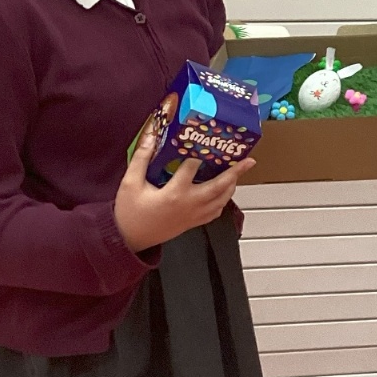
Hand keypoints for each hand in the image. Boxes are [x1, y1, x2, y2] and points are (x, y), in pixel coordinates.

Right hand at [115, 129, 255, 253]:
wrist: (128, 240)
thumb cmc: (129, 213)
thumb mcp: (130, 183)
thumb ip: (142, 158)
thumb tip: (151, 136)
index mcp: (174, 193)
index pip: (193, 167)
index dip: (199, 153)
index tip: (204, 140)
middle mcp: (189, 205)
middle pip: (219, 186)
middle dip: (235, 172)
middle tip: (248, 161)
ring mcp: (193, 216)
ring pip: (221, 200)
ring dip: (232, 185)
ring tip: (238, 172)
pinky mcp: (193, 223)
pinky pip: (215, 212)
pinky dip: (223, 201)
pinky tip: (224, 193)